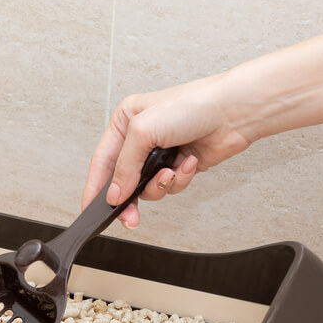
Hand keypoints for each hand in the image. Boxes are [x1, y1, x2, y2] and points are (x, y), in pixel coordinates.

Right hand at [83, 74, 254, 227]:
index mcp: (125, 122)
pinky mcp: (180, 164)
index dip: (94, 187)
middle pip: (124, 179)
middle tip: (130, 217)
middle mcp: (141, 138)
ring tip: (170, 173)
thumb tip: (114, 193)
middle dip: (129, 199)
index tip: (89, 210)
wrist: (233, 111)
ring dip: (160, 185)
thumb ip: (124, 166)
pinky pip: (171, 186)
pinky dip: (180, 178)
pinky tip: (189, 163)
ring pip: (148, 187)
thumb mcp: (144, 131)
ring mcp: (162, 153)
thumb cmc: (192, 105)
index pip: (102, 161)